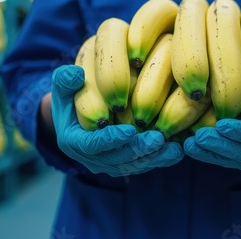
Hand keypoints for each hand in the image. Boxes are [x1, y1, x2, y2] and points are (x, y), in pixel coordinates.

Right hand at [51, 65, 183, 176]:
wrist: (77, 117)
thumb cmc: (71, 97)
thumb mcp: (62, 86)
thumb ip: (64, 80)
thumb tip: (75, 74)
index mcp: (74, 141)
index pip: (93, 144)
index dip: (111, 139)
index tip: (129, 131)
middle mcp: (93, 158)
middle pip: (118, 159)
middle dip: (139, 150)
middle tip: (159, 139)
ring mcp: (110, 164)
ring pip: (134, 165)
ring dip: (155, 158)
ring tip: (176, 149)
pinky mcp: (126, 164)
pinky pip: (144, 164)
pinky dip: (160, 159)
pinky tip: (178, 150)